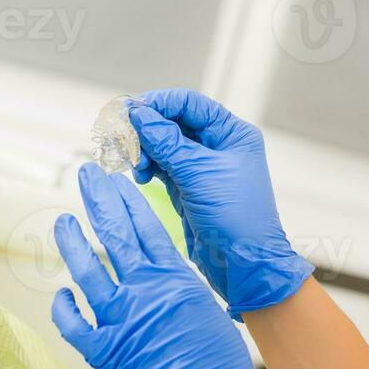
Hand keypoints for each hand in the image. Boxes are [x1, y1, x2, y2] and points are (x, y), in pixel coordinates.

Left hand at [51, 162, 282, 368]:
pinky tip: (62, 293)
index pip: (145, 227)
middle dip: (98, 201)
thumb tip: (162, 274)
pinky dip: (64, 305)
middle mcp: (143, 293)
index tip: (116, 182)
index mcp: (174, 280)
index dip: (127, 201)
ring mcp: (119, 321)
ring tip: (64, 223)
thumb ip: (179, 288)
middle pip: (114, 235)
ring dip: (72, 243)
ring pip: (85, 270)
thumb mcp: (207, 311)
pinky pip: (72, 322)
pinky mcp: (102, 353)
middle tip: (87, 178)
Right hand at [130, 88, 313, 317]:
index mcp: (232, 134)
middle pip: (173, 122)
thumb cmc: (238, 218)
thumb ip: (166, 142)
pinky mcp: (188, 187)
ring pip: (164, 145)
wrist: (245, 265)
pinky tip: (139, 174)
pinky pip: (162, 166)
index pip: (190, 104)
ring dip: (144, 150)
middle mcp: (219, 146)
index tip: (131, 111)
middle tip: (123, 138)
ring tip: (135, 164)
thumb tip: (139, 115)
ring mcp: (202, 168)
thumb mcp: (199, 174)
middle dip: (147, 129)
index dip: (159, 103)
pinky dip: (147, 167)